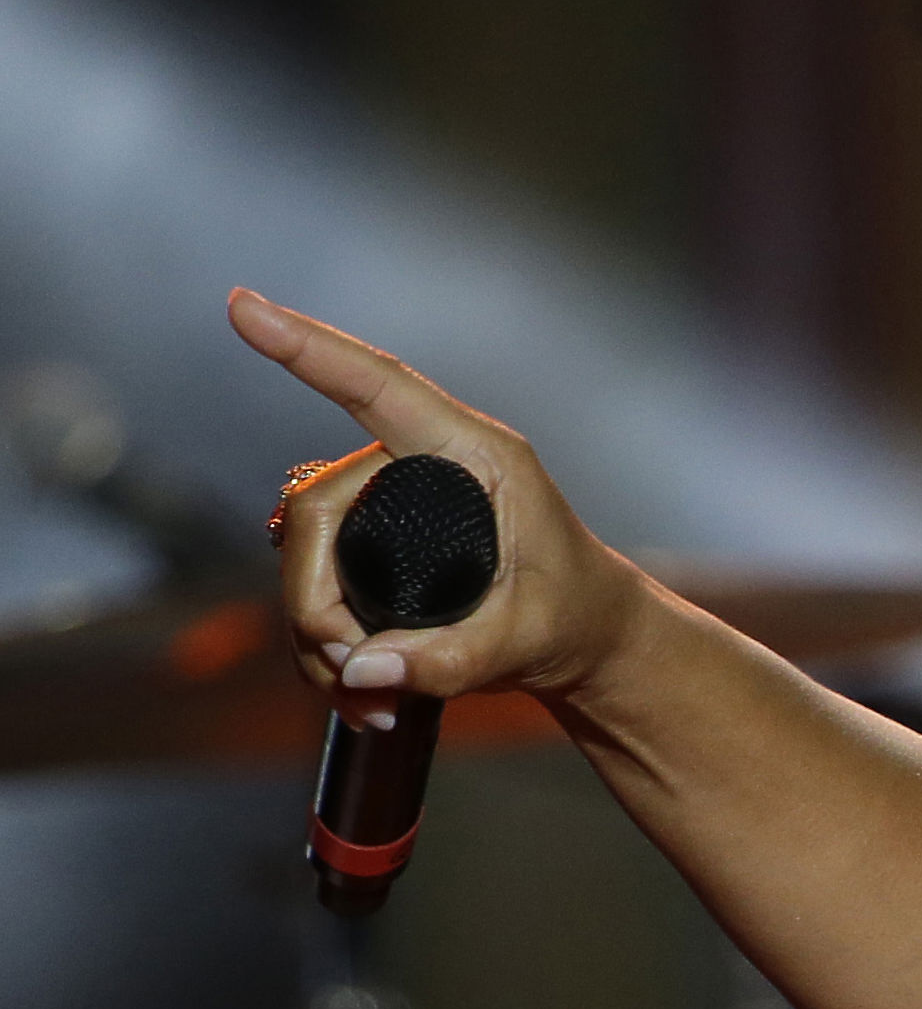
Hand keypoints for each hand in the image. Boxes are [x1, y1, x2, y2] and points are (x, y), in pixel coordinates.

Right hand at [228, 289, 646, 730]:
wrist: (588, 642)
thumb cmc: (577, 618)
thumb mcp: (529, 642)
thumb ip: (454, 658)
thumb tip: (362, 668)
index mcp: (477, 456)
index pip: (380, 386)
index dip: (310, 347)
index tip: (245, 307)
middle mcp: (425, 468)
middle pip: (318, 507)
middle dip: (314, 597)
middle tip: (353, 669)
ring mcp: (392, 507)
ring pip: (306, 554)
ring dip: (318, 635)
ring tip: (373, 700)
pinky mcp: (377, 549)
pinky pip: (319, 587)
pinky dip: (328, 650)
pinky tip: (363, 694)